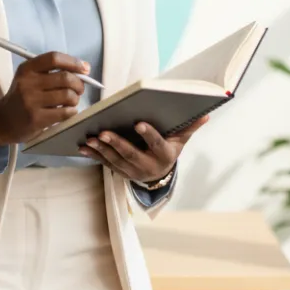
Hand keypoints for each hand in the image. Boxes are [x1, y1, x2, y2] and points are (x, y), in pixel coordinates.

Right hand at [0, 52, 86, 145]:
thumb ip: (52, 71)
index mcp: (27, 69)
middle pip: (65, 77)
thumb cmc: (22, 98)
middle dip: (79, 83)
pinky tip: (67, 111)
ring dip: (75, 99)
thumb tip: (84, 68)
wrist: (3, 121)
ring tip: (71, 102)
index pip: (54, 58)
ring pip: (67, 95)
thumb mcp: (29, 78)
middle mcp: (28, 83)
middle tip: (79, 89)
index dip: (73, 62)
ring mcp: (31, 101)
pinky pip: (65, 112)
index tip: (84, 68)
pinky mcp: (37, 119)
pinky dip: (71, 111)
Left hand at [79, 116, 208, 183]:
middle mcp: (147, 166)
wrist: (159, 175)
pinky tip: (83, 147)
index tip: (138, 123)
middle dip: (117, 144)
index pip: (156, 145)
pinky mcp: (120, 172)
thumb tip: (206, 114)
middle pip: (131, 155)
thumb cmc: (169, 150)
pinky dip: (93, 155)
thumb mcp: (181, 140)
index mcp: (164, 156)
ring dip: (101, 150)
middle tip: (103, 132)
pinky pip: (105, 163)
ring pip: (115, 160)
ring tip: (90, 138)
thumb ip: (190, 127)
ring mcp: (132, 171)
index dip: (148, 135)